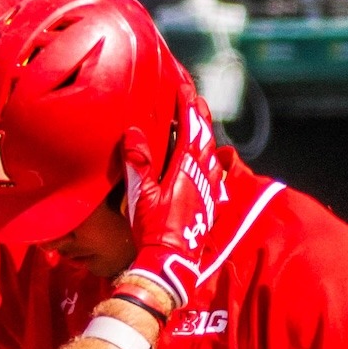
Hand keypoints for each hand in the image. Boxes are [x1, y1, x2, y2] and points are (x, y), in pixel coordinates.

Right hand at [115, 87, 223, 315]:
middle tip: (195, 98)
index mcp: (185, 169)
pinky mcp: (209, 204)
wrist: (171, 261)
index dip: (188, 106)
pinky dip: (210, 159)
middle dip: (200, 115)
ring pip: (211, 154)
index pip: (190, 128)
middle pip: (205, 137)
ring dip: (206, 135)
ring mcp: (208, 190)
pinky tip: (208, 161)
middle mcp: (201, 176)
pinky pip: (214, 174)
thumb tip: (133, 133)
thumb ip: (138, 163)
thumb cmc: (153, 230)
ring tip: (201, 123)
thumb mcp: (140, 196)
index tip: (185, 87)